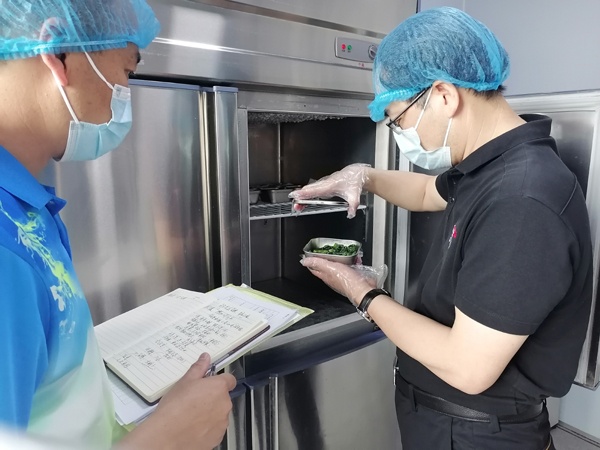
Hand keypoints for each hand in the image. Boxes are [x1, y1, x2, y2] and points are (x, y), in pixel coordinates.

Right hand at [120, 353, 235, 449]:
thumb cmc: (174, 408)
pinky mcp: (218, 437)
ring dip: (211, 413)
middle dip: (212, 397)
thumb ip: (198, 368)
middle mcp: (224, 404)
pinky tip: (193, 427)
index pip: (229, 379)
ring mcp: (222, 422)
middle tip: (195, 400)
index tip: (210, 383)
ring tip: (192, 415)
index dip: (219, 380)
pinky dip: (208, 427)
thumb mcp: (185, 382)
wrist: (167, 435)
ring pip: (219, 413)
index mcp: (218, 388)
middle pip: (223, 397)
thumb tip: (205, 358)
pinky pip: (216, 428)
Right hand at [289, 163, 369, 218]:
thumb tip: (351, 214)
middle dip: (301, 197)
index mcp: (330, 186)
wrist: (356, 174)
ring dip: (303, 195)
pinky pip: (313, 188)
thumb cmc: (354, 182)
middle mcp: (325, 184)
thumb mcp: (355, 195)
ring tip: (297, 204)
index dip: (305, 194)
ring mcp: (324, 183)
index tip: (297, 196)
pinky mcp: (325, 184)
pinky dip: (307, 192)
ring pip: (311, 189)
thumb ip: (353, 205)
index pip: (315, 191)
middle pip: (310, 190)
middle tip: (295, 205)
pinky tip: (304, 197)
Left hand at [301, 257, 377, 305]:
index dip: (311, 261)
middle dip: (326, 258)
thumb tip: (304, 261)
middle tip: (327, 250)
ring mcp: (343, 278)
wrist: (362, 289)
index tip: (310, 254)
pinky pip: (350, 267)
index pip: (315, 268)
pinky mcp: (352, 277)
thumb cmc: (347, 280)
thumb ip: (318, 263)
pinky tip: (354, 258)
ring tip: (342, 252)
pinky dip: (352, 262)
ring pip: (338, 266)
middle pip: (326, 267)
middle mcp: (333, 278)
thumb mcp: (329, 268)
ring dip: (340, 259)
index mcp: (325, 276)